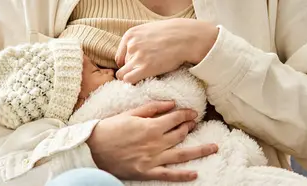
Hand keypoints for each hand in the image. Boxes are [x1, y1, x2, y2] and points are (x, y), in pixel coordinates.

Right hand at [86, 101, 218, 181]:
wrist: (92, 148)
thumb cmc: (109, 129)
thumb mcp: (130, 113)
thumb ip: (152, 108)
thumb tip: (171, 104)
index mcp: (151, 126)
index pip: (176, 118)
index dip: (186, 114)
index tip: (193, 112)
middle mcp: (155, 143)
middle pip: (180, 134)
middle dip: (190, 127)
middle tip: (196, 124)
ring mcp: (152, 159)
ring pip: (181, 154)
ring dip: (199, 150)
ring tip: (213, 147)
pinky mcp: (146, 172)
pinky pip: (168, 175)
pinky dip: (182, 175)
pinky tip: (195, 174)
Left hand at [115, 18, 218, 83]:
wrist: (187, 37)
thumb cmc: (172, 34)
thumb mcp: (150, 30)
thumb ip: (139, 40)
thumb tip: (135, 52)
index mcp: (130, 35)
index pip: (120, 56)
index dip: (128, 64)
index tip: (138, 67)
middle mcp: (131, 45)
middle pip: (123, 65)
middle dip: (132, 70)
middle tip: (145, 73)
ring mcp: (138, 56)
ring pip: (122, 74)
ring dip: (132, 78)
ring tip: (145, 80)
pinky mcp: (146, 67)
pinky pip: (128, 80)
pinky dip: (132, 84)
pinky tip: (142, 84)